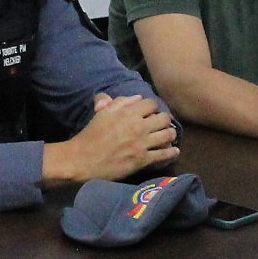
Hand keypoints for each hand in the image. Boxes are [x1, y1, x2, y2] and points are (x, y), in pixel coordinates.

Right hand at [48, 94, 179, 184]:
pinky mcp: (142, 160)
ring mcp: (142, 144)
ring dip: (170, 135)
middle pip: (164, 118)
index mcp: (128, 113)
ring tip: (168, 137)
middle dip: (164, 120)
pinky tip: (174, 151)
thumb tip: (137, 98)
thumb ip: (119, 102)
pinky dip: (171, 152)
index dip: (152, 108)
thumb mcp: (102, 113)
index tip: (150, 113)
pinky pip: (164, 155)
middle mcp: (138, 126)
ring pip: (167, 135)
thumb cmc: (91, 135)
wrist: (83, 160)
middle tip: (161, 125)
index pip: (151, 104)